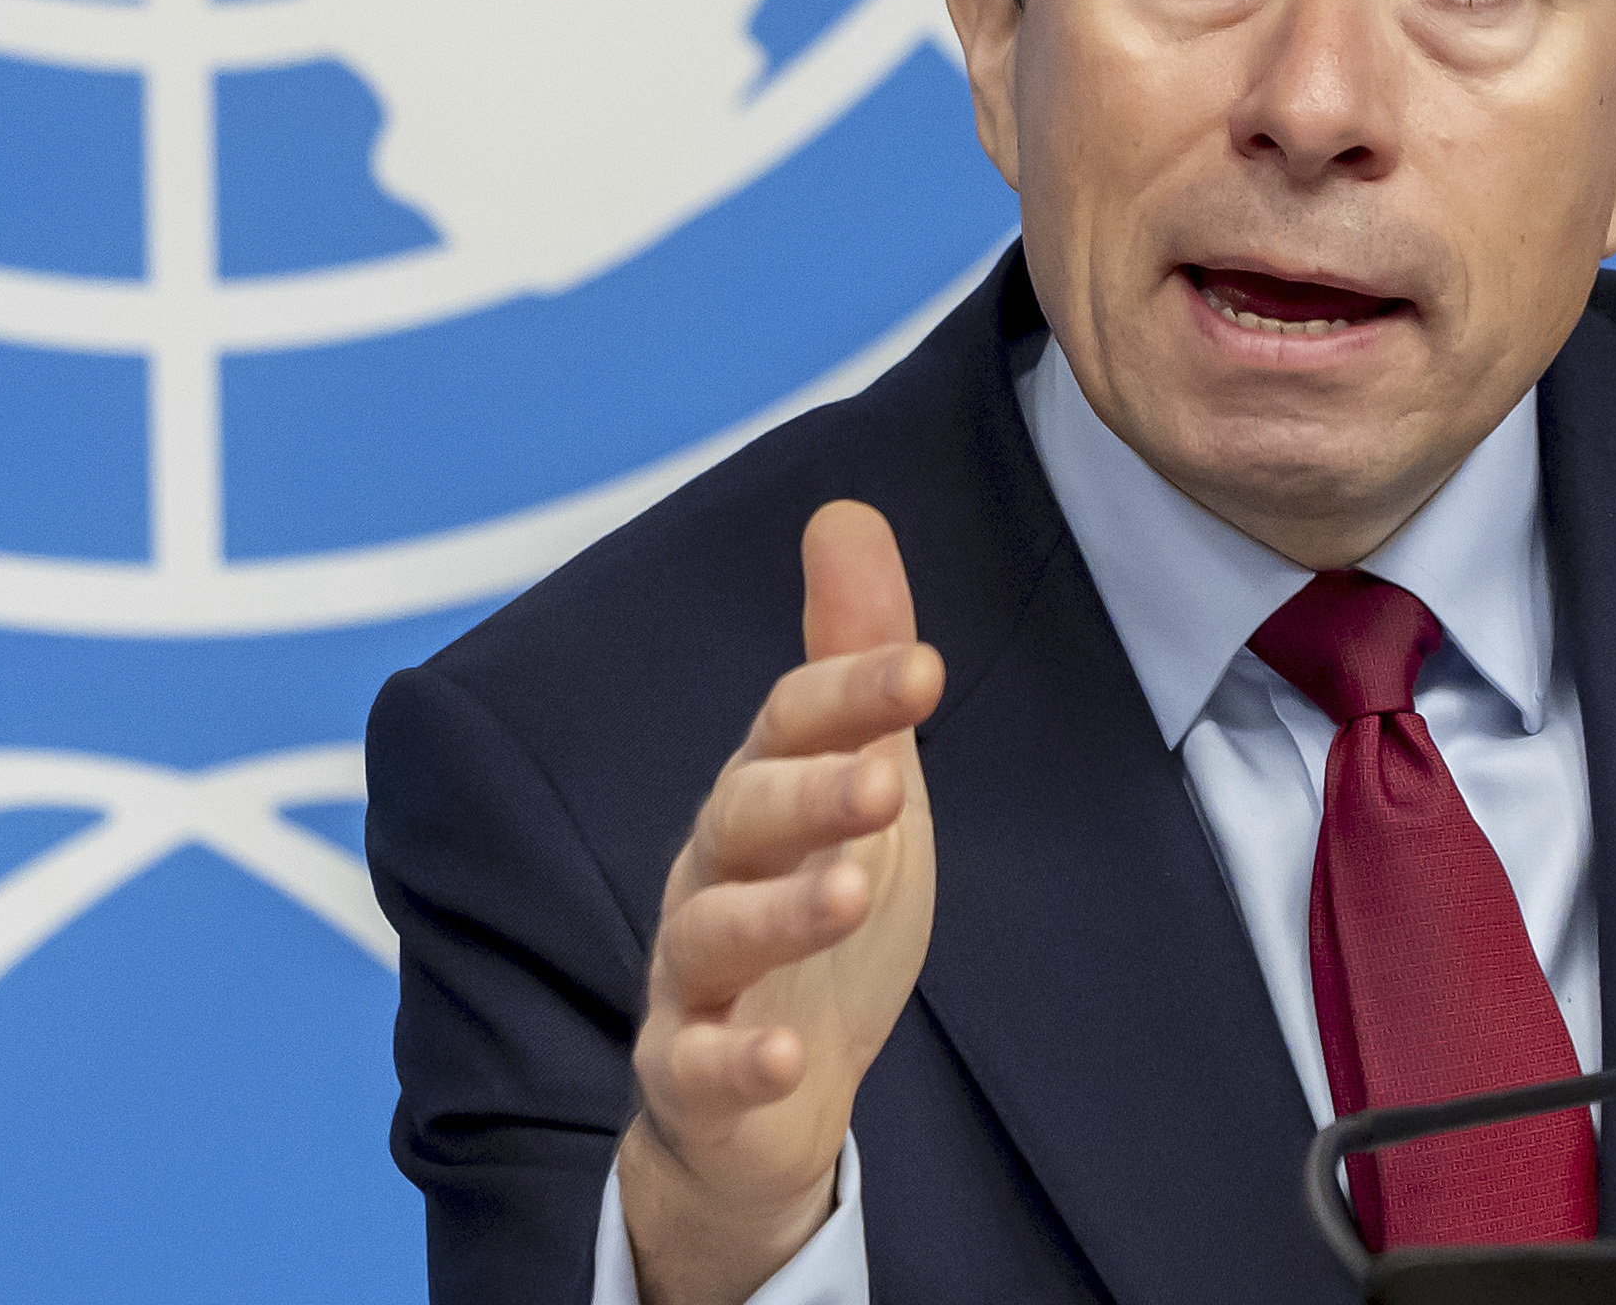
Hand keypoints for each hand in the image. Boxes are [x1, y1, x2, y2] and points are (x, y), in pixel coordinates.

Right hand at [617, 500, 943, 1304]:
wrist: (761, 1104)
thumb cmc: (814, 922)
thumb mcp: (856, 784)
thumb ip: (852, 667)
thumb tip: (847, 512)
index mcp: (760, 798)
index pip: (792, 723)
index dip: (852, 690)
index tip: (925, 668)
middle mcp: (714, 872)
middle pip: (744, 815)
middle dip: (812, 791)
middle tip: (888, 781)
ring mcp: (695, 975)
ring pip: (716, 930)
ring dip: (781, 911)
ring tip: (849, 893)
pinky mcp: (690, 1074)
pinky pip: (699, 1066)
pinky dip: (739, 1060)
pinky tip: (784, 1055)